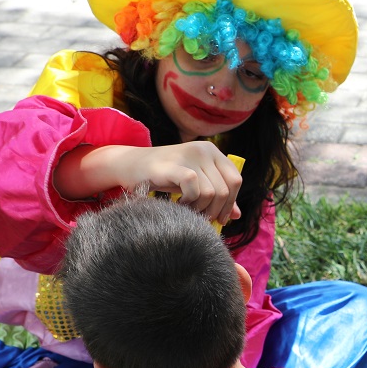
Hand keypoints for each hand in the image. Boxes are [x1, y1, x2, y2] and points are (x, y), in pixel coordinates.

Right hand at [101, 143, 243, 225]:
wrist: (129, 166)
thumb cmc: (164, 176)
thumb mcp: (195, 184)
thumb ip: (216, 196)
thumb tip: (237, 216)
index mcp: (212, 151)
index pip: (235, 180)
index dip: (231, 203)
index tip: (220, 218)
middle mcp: (204, 149)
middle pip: (225, 189)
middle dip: (216, 210)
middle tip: (201, 218)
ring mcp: (189, 155)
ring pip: (212, 192)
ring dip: (201, 208)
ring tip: (188, 210)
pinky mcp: (174, 165)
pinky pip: (195, 188)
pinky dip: (189, 202)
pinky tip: (179, 203)